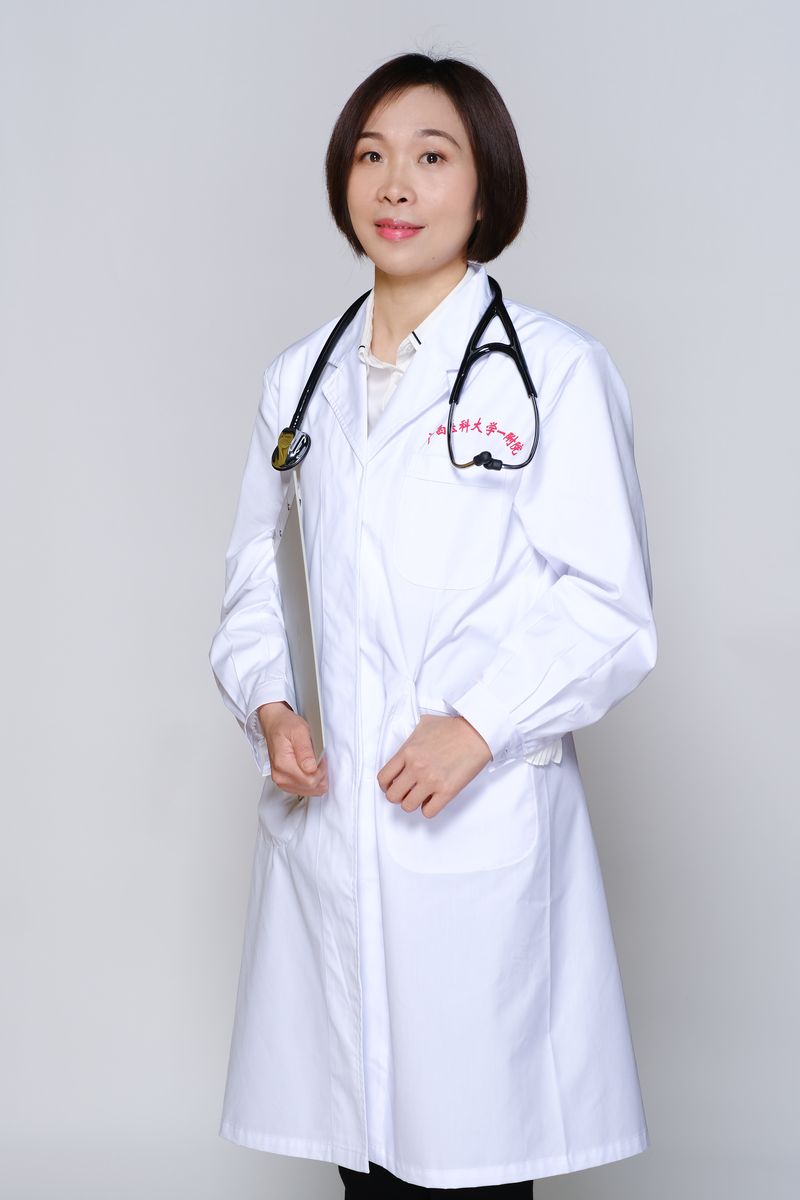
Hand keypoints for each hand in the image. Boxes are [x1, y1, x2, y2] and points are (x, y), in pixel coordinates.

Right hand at [257, 701, 327, 796]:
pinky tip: (311, 769)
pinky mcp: (284, 782)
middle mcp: (280, 776)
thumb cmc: (285, 726)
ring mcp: (281, 781)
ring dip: (317, 778)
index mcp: (283, 764)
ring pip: (309, 791)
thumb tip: (311, 768)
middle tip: (319, 759)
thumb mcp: (300, 731)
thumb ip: (305, 750)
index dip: (322, 770)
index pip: (310, 780)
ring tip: (315, 762)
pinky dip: (311, 781)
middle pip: (310, 787)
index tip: (322, 758)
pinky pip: (304, 789)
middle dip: (321, 774)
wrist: (275, 724)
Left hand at [376, 714, 491, 818]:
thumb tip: (407, 746)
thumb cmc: (453, 728)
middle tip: (406, 792)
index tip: (392, 785)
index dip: (386, 785)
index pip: (383, 778)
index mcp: (407, 752)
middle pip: (393, 796)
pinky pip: (428, 812)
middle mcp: (416, 768)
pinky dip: (429, 809)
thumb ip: (411, 738)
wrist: (477, 733)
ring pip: (408, 806)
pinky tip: (433, 799)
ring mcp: (431, 781)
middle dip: (398, 796)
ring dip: (413, 803)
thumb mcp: (424, 724)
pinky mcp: (447, 791)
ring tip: (421, 795)